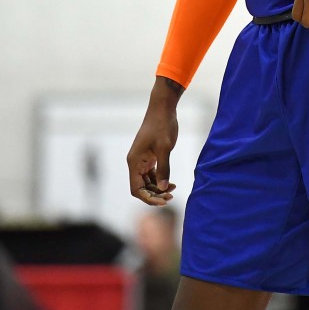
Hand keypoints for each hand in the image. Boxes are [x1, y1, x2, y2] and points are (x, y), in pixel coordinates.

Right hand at [126, 77, 181, 205]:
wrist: (163, 108)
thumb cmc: (162, 125)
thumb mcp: (165, 148)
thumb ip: (164, 169)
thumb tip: (163, 188)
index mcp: (134, 162)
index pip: (136, 188)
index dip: (148, 198)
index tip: (163, 201)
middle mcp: (135, 162)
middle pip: (141, 187)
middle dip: (155, 195)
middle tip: (171, 197)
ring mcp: (142, 160)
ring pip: (147, 182)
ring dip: (158, 189)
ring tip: (173, 191)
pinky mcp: (149, 157)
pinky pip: (152, 174)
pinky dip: (160, 180)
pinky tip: (172, 183)